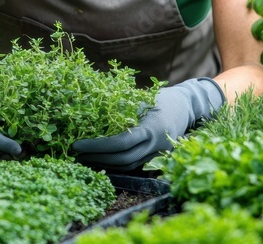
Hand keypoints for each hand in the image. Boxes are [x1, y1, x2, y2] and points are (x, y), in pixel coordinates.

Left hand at [71, 77, 224, 170]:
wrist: (186, 106)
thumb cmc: (159, 98)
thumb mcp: (140, 99)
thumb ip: (120, 109)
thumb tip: (86, 113)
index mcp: (151, 128)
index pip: (120, 143)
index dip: (97, 147)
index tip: (77, 144)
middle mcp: (156, 145)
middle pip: (123, 160)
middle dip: (97, 159)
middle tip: (76, 154)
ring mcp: (159, 154)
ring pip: (128, 166)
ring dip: (104, 164)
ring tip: (84, 158)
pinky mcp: (158, 159)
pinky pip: (134, 165)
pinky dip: (116, 164)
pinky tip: (101, 160)